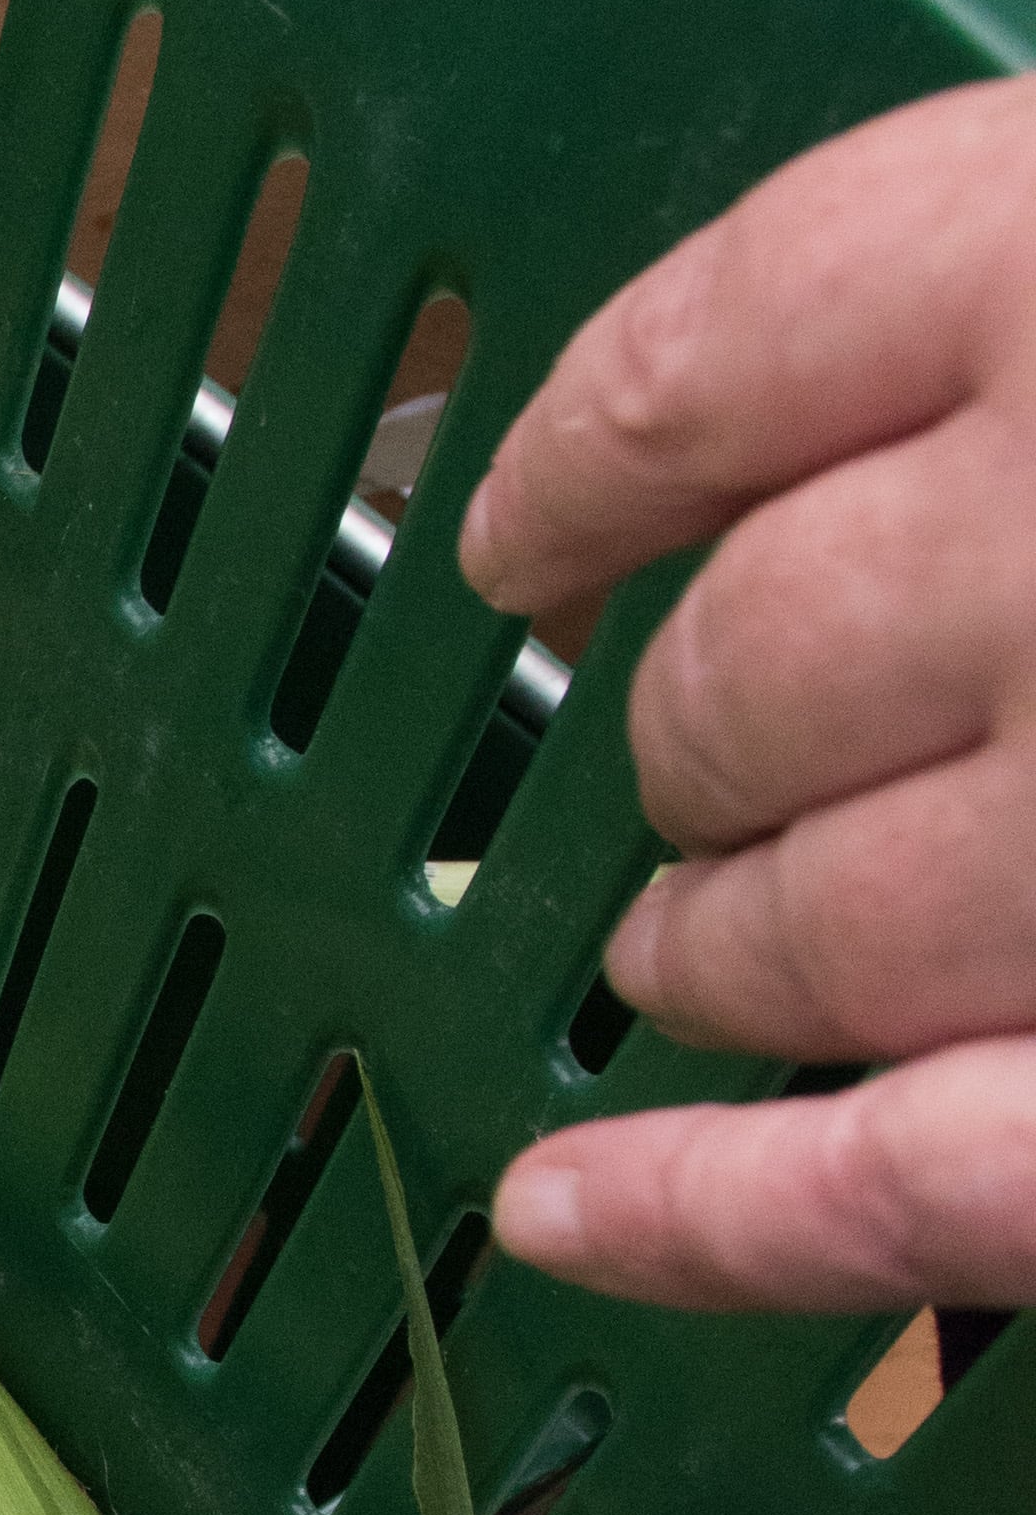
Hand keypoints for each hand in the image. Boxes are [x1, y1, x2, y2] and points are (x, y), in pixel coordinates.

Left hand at [461, 73, 1035, 1313]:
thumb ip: (1030, 293)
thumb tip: (872, 423)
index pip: (724, 353)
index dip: (594, 456)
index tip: (528, 526)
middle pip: (744, 665)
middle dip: (692, 739)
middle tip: (696, 774)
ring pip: (801, 923)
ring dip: (719, 951)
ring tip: (694, 959)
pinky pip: (897, 1185)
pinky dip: (716, 1221)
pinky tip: (568, 1213)